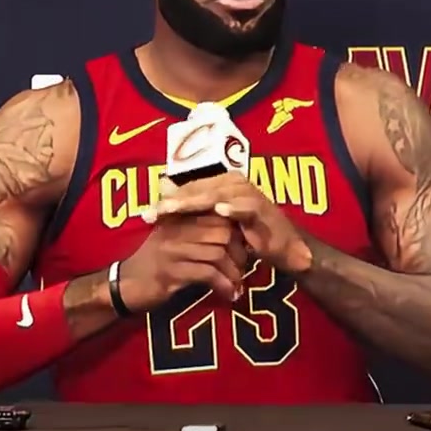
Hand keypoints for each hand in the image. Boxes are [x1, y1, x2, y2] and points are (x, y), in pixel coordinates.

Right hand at [117, 181, 248, 311]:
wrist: (122, 285)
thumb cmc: (150, 264)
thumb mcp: (172, 241)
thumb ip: (195, 232)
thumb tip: (230, 233)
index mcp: (178, 218)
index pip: (217, 214)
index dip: (236, 231)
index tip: (243, 248)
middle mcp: (176, 230)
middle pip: (223, 232)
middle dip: (239, 253)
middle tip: (243, 269)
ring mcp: (172, 250)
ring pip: (218, 254)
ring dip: (233, 272)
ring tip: (237, 285)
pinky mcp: (171, 272)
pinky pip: (207, 274)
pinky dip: (223, 285)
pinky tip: (228, 294)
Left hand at [143, 172, 311, 273]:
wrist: (284, 248)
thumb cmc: (248, 234)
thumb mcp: (216, 223)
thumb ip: (193, 206)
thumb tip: (162, 187)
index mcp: (222, 183)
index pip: (190, 189)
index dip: (167, 200)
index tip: (147, 215)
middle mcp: (234, 183)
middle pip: (198, 190)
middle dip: (174, 202)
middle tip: (154, 213)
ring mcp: (249, 194)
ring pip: (216, 195)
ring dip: (195, 202)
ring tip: (174, 209)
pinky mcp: (262, 209)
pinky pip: (245, 207)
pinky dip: (233, 207)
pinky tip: (218, 210)